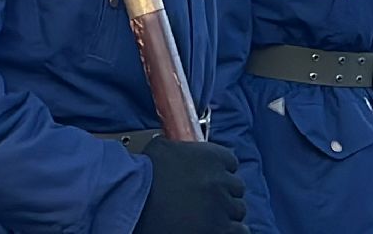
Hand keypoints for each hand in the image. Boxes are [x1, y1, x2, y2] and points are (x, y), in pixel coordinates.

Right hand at [134, 137, 248, 233]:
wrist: (133, 204)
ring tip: (207, 217)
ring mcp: (221, 207)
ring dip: (225, 213)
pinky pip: (239, 231)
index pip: (231, 162)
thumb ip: (179, 147)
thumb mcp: (161, 149)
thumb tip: (179, 149)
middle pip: (236, 188)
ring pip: (238, 210)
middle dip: (223, 193)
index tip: (211, 179)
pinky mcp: (219, 229)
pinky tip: (213, 228)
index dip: (220, 171)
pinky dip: (228, 230)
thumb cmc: (142, 177)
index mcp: (211, 156)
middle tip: (206, 200)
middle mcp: (220, 180)